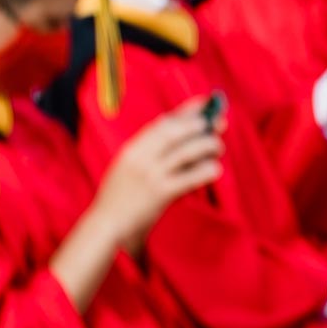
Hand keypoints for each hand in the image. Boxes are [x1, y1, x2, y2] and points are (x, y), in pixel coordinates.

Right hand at [88, 98, 224, 251]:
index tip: (204, 102)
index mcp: (132, 149)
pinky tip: (214, 169)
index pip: (162, 123)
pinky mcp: (161, 193)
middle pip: (176, 132)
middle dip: (201, 124)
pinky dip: (207, 170)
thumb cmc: (121, 196)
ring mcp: (150, 175)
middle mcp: (140, 159)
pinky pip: (191, 177)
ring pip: (187, 152)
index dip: (186, 111)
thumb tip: (184, 131)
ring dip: (208, 146)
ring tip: (218, 147)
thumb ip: (149, 150)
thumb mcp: (128, 166)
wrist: (106, 225)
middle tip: (220, 123)